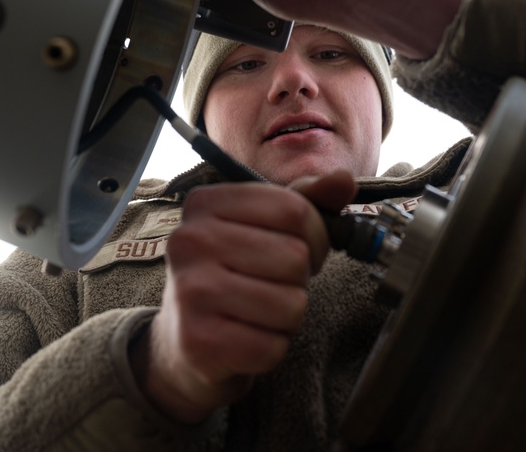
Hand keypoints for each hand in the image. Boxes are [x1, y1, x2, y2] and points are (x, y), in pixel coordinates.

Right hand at [130, 170, 355, 422]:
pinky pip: (273, 346)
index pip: (294, 209)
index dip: (316, 236)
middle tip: (273, 284)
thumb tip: (342, 179)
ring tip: (258, 310)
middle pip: (295, 257)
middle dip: (299, 278)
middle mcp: (190, 241)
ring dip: (288, 314)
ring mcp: (190, 291)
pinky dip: (271, 347)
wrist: (182, 338)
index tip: (302, 248)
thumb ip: (306, 201)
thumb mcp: (264, 227)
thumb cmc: (234, 273)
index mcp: (206, 202)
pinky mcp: (198, 342)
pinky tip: (246, 336)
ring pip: (291, 304)